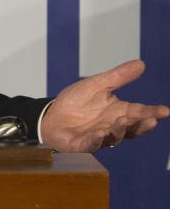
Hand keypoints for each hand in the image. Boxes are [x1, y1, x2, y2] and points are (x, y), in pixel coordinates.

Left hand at [40, 59, 168, 151]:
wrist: (51, 114)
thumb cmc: (75, 102)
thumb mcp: (97, 84)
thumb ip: (119, 77)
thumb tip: (141, 64)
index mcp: (118, 112)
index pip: (139, 113)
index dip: (152, 113)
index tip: (165, 110)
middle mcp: (112, 127)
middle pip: (131, 128)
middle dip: (141, 125)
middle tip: (151, 119)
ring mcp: (98, 137)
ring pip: (114, 137)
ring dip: (119, 130)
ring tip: (123, 120)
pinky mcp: (81, 144)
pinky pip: (91, 144)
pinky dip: (96, 140)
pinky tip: (100, 133)